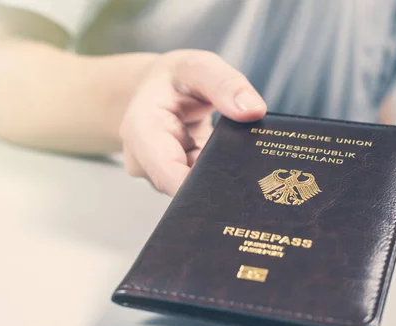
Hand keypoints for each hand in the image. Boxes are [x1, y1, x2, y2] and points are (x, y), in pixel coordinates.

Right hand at [119, 50, 266, 195]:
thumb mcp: (199, 66)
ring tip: (234, 150)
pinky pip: (198, 184)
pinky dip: (216, 173)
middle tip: (251, 170)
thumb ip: (226, 84)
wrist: (157, 89)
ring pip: (193, 189)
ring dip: (217, 175)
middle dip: (216, 181)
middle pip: (182, 188)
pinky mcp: (174, 180)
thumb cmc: (175, 77)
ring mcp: (158, 175)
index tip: (233, 183)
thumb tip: (254, 110)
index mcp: (142, 130)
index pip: (168, 174)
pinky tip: (227, 157)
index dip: (200, 186)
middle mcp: (143, 160)